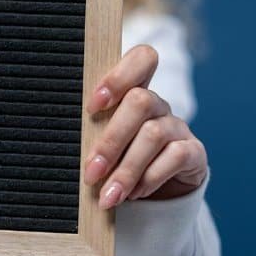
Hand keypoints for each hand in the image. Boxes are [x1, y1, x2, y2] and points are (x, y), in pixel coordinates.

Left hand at [82, 45, 207, 207]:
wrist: (157, 195)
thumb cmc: (117, 162)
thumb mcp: (102, 145)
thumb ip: (91, 134)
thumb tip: (61, 144)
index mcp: (133, 92)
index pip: (141, 59)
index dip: (118, 76)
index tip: (92, 107)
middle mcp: (158, 104)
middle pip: (140, 101)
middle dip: (111, 140)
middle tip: (91, 172)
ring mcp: (178, 126)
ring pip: (153, 134)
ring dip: (126, 169)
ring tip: (108, 196)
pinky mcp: (194, 152)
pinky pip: (175, 156)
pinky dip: (150, 178)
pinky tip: (135, 194)